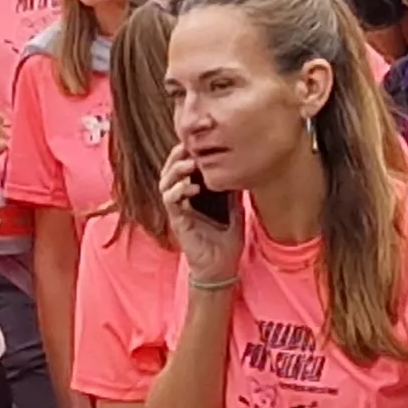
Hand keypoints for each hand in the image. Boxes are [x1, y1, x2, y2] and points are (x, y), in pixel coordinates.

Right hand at [161, 151, 234, 279]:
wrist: (222, 266)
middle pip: (170, 171)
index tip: (198, 141)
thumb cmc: (226, 239)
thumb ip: (233, 189)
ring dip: (175, 170)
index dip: (186, 153)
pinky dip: (178, 191)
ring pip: (165, 183)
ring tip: (189, 163)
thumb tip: (242, 168)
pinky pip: (170, 201)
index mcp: (194, 194)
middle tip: (189, 145)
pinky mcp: (177, 222)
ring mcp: (178, 210)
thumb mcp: (235, 208)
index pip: (184, 168)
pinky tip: (191, 187)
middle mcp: (182, 200)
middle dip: (177, 156)